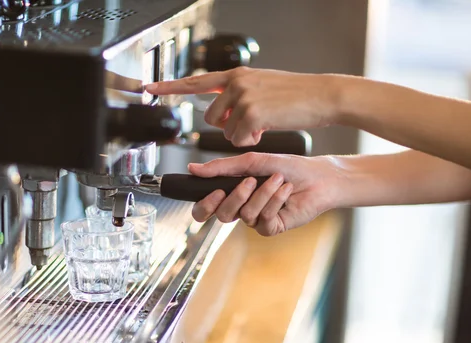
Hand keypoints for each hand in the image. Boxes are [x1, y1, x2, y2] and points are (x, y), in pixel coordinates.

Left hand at [145, 67, 340, 146]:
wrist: (322, 96)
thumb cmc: (295, 96)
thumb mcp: (262, 87)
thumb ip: (238, 96)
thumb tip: (222, 115)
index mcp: (237, 75)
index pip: (196, 81)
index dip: (170, 86)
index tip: (149, 89)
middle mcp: (236, 82)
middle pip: (211, 118)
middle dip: (228, 127)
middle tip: (252, 123)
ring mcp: (243, 97)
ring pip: (226, 131)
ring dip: (242, 134)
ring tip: (264, 124)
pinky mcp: (252, 113)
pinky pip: (239, 139)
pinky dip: (252, 139)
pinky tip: (268, 128)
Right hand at [187, 152, 340, 235]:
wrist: (317, 176)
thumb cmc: (287, 167)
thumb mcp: (252, 162)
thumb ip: (222, 167)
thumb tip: (193, 169)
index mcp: (233, 193)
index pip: (207, 208)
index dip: (205, 204)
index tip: (215, 191)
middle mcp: (242, 208)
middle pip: (222, 215)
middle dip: (235, 197)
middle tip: (249, 182)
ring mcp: (257, 219)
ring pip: (246, 214)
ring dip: (263, 193)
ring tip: (278, 179)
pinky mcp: (272, 227)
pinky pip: (263, 219)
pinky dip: (275, 201)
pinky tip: (286, 191)